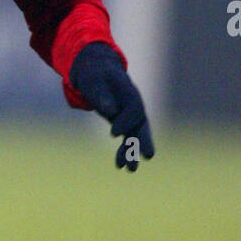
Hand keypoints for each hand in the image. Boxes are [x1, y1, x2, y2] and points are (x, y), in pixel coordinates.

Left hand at [69, 42, 154, 171]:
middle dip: (143, 140)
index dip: (126, 121)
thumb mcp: (93, 80)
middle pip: (142, 124)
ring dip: (132, 152)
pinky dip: (124, 151)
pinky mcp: (124, 122)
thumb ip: (101, 94)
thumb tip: (110, 110)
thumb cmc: (93, 74)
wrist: (96, 70)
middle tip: (148, 155)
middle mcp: (133, 104)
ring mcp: (130, 114)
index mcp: (129, 92)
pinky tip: (120, 165)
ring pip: (135, 135)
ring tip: (130, 169)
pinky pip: (127, 138)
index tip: (112, 135)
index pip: (134, 108)